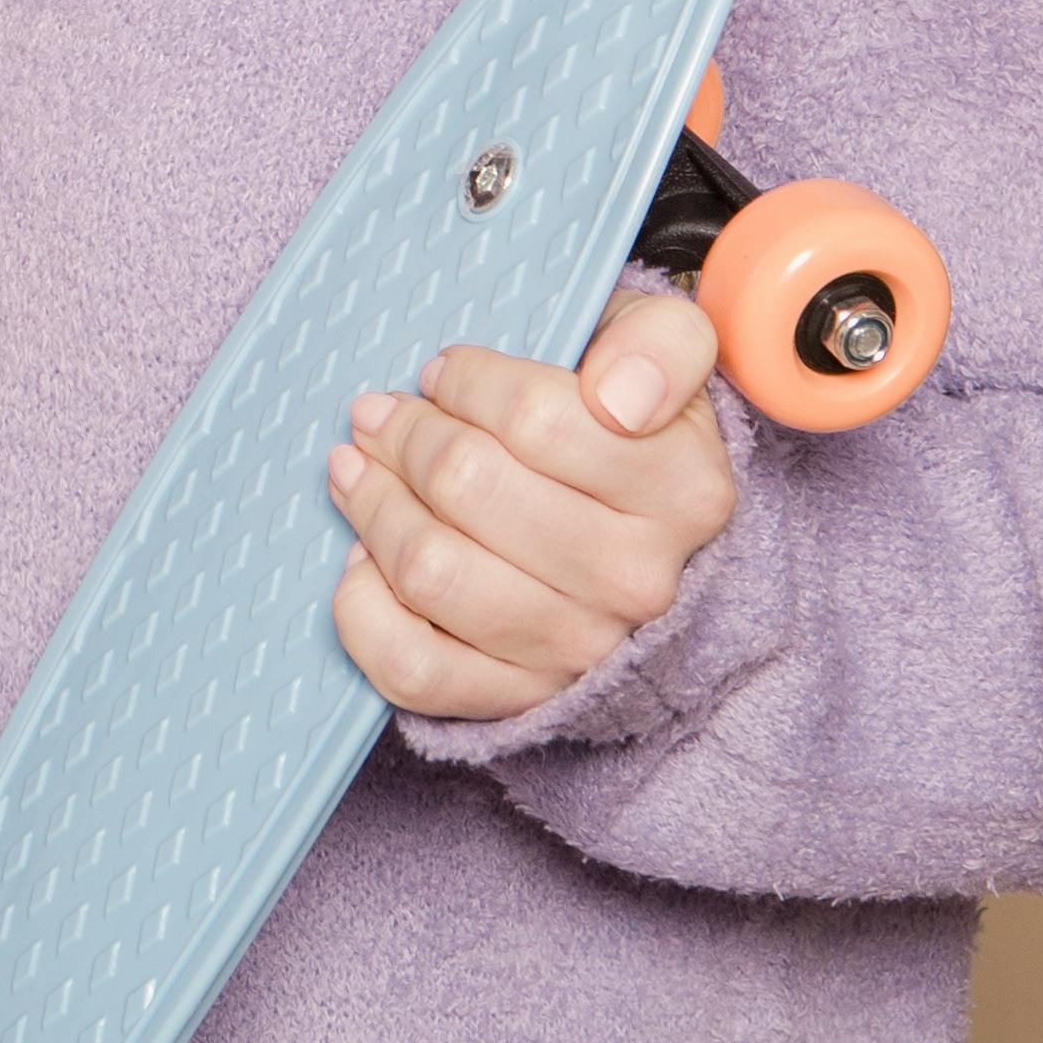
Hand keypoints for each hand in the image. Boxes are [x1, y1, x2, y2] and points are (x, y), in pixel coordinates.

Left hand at [325, 291, 735, 722]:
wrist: (647, 547)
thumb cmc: (628, 429)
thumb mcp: (665, 356)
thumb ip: (662, 343)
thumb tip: (619, 395)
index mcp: (684, 490)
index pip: (535, 418)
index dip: (467, 383)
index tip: (444, 374)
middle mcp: (638, 580)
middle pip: (467, 486)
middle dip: (404, 435)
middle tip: (380, 414)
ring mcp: (579, 649)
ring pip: (430, 570)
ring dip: (372, 507)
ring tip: (358, 469)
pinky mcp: (518, 699)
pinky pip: (412, 667)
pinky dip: (364, 610)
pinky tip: (364, 558)